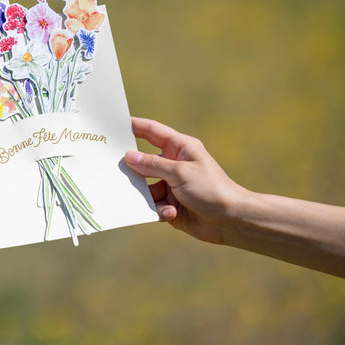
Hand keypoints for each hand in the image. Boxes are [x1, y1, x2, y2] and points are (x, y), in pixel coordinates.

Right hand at [124, 117, 247, 243]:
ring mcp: (170, 185)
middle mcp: (173, 164)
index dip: (133, 126)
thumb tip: (128, 156)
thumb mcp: (180, 173)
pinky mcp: (169, 204)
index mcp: (179, 148)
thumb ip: (152, 164)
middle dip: (132, 168)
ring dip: (148, 196)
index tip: (113, 124)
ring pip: (144, 187)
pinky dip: (158, 209)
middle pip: (143, 162)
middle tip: (113, 169)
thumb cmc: (211, 189)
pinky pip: (152, 204)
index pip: (152, 132)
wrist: (231, 221)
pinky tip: (170, 213)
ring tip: (157, 201)